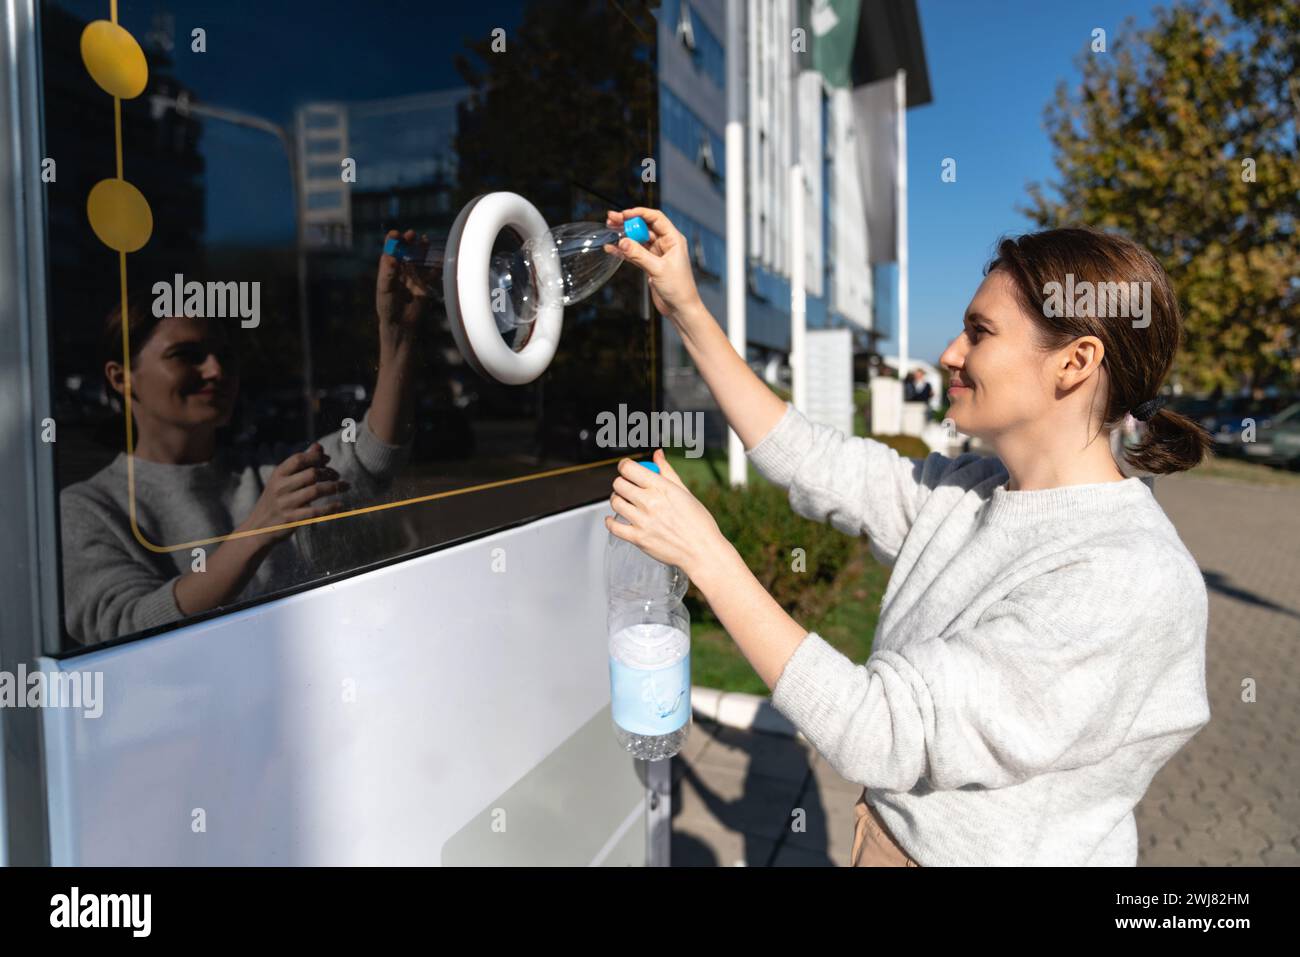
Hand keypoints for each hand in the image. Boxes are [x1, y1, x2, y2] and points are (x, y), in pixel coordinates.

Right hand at [242, 443, 349, 544]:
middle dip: (328, 473)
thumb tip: (318, 446)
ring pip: (316, 491)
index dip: (316, 457)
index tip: (327, 460)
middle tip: (337, 475)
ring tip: (346, 486)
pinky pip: (316, 512)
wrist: (257, 528)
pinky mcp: (292, 519)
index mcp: (278, 475)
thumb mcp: (282, 480)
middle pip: (311, 474)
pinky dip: (331, 507)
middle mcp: (280, 487)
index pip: (298, 459)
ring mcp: (285, 504)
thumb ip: (300, 464)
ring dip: (335, 487)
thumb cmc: (275, 500)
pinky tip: (340, 505)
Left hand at [377, 228, 431, 345]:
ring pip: (419, 259)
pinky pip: (431, 274)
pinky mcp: (425, 286)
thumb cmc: (388, 308)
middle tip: (411, 235)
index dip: (393, 241)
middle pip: (405, 252)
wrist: (401, 326)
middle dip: (408, 242)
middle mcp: (401, 271)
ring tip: (424, 240)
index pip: (390, 251)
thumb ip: (388, 274)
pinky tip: (438, 260)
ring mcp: (414, 277)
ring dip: (421, 250)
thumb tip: (390, 258)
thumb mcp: (385, 290)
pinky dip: (435, 267)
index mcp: (388, 270)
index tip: (396, 234)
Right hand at [604, 208, 703, 326]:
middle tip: (612, 220)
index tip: (624, 214)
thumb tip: (622, 242)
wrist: (681, 309)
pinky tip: (612, 248)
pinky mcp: (650, 264)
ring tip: (609, 231)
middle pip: (644, 227)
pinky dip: (624, 250)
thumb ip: (639, 254)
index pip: (656, 218)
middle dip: (628, 223)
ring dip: (624, 236)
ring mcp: (657, 254)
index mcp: (673, 239)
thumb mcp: (658, 269)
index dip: (639, 213)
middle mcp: (666, 244)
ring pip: (638, 239)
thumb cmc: (679, 289)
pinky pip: (635, 253)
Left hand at [605, 449, 725, 580]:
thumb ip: (667, 471)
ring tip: (624, 503)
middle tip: (626, 487)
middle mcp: (650, 502)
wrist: (702, 551)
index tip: (626, 469)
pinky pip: (614, 527)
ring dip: (617, 500)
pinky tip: (613, 519)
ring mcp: (642, 521)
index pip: (629, 468)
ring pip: (615, 503)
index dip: (624, 466)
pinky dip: (610, 521)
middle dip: (621, 483)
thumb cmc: (698, 523)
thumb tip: (657, 454)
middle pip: (619, 484)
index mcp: (662, 487)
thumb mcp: (685, 492)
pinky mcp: (638, 538)